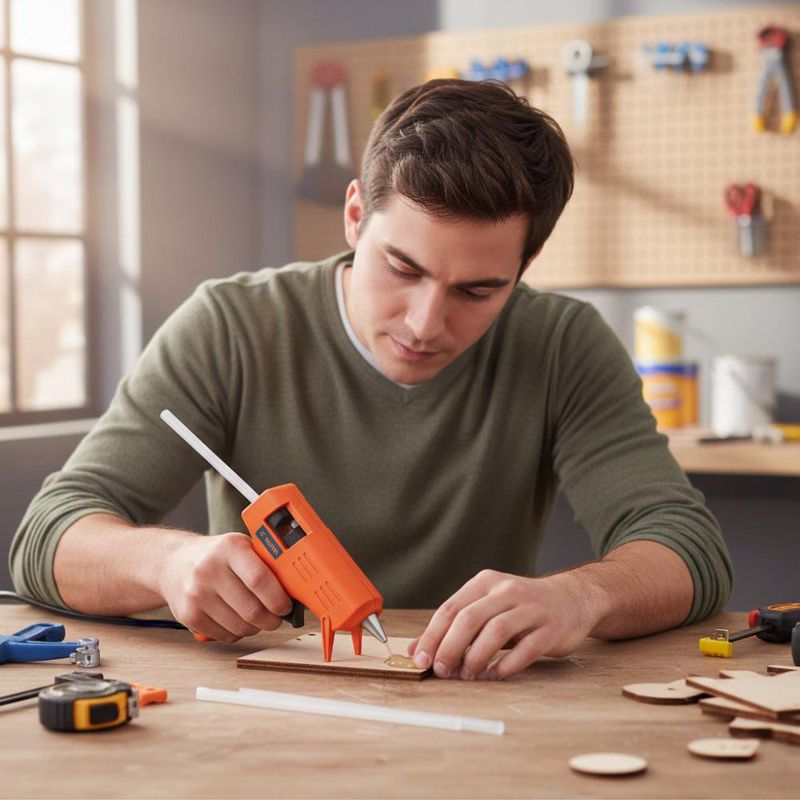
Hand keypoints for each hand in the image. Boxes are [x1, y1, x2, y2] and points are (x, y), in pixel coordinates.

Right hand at [158, 532, 292, 642]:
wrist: (174, 563)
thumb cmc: (217, 556)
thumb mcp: (241, 547)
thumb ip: (265, 563)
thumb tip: (295, 589)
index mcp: (230, 548)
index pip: (259, 579)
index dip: (278, 598)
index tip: (286, 606)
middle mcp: (210, 569)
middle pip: (251, 609)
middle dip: (271, 620)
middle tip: (276, 618)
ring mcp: (197, 594)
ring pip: (240, 627)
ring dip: (256, 628)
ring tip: (257, 618)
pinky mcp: (188, 615)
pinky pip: (225, 635)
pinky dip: (238, 633)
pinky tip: (237, 620)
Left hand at [408, 569, 604, 680]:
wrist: (572, 598)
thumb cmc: (521, 607)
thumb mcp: (487, 607)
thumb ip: (454, 626)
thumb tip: (417, 650)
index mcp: (486, 582)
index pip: (451, 608)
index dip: (432, 635)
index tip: (421, 659)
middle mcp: (507, 591)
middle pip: (470, 618)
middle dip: (450, 648)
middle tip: (441, 671)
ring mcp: (531, 609)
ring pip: (496, 631)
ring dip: (476, 658)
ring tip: (467, 675)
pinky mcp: (551, 629)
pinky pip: (525, 649)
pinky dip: (505, 666)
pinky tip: (494, 675)